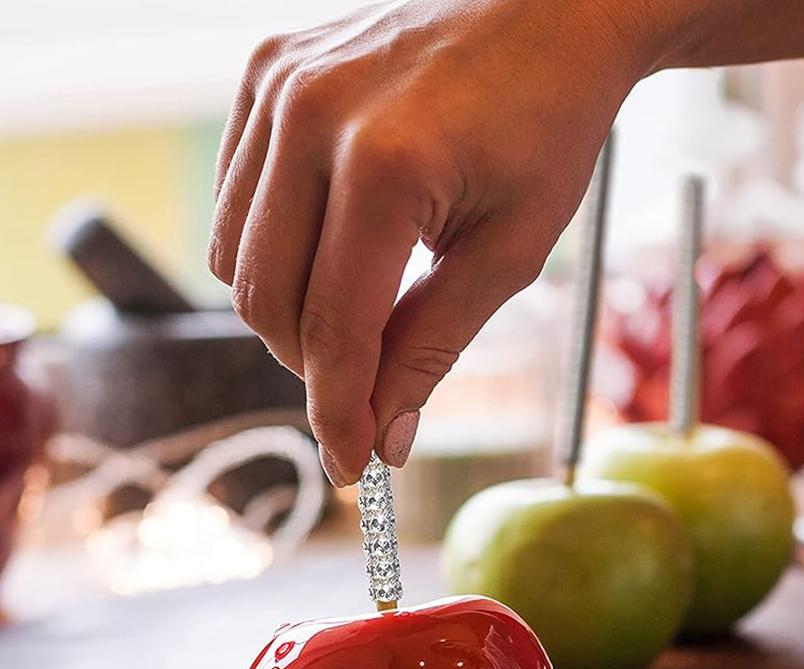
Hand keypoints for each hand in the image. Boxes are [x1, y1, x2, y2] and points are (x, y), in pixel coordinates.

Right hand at [208, 0, 660, 484]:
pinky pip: (234, 203)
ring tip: (362, 315)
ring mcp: (275, 88)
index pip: (335, 329)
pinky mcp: (262, 75)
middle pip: (264, 301)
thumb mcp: (508, 254)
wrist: (546, 12)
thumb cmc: (548, 127)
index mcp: (385, 165)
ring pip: (233, 259)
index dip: (339, 414)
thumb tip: (385, 438)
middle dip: (314, 367)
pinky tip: (333, 251)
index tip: (355, 466)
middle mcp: (308, 118)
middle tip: (370, 389)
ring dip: (290, 314)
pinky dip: (272, 252)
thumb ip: (433, 348)